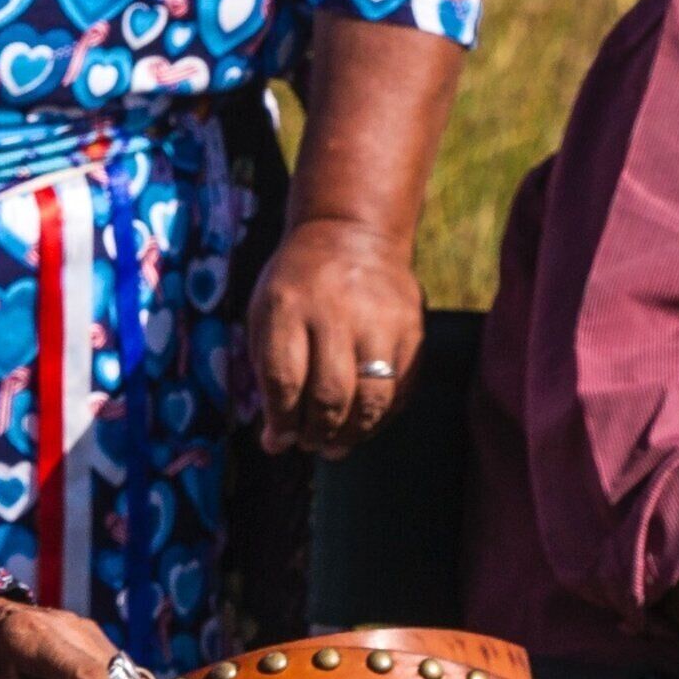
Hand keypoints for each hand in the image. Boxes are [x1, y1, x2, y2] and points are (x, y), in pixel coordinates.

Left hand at [248, 216, 424, 453]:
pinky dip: (381, 417)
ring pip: (372, 398)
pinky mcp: (413, 328)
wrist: (351, 232)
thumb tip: (275, 441)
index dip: (281, 421)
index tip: (279, 439)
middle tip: (309, 445)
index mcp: (288, 304)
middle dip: (317, 432)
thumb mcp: (265, 310)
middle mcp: (336, 311)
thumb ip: (266, 372)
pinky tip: (363, 424)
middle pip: (331, 393)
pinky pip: (401, 389)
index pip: (285, 379)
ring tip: (335, 446)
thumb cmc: (297, 282)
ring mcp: (380, 320)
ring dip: (352, 434)